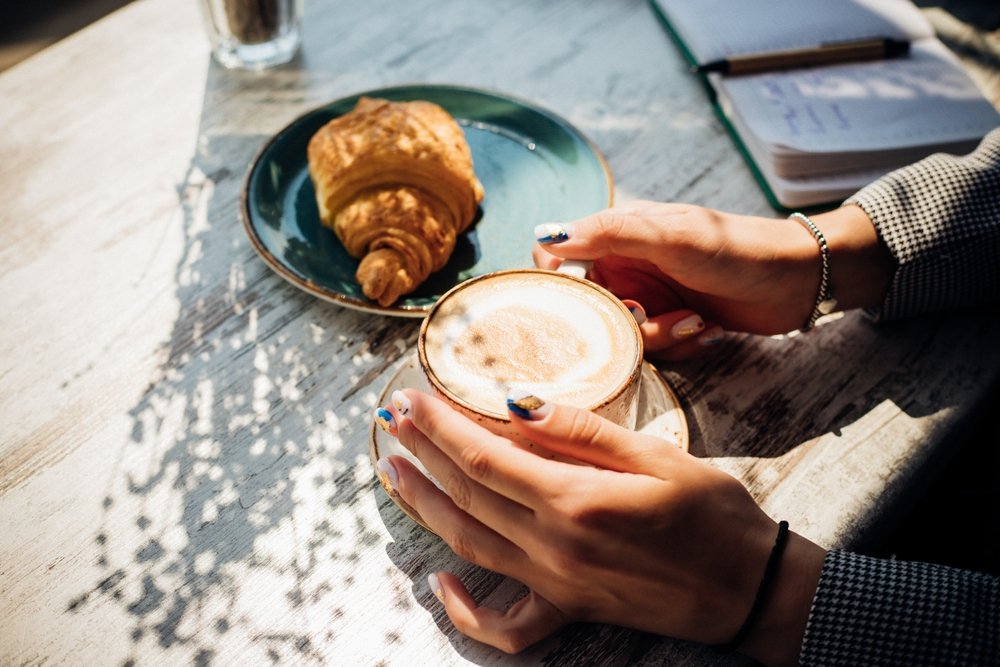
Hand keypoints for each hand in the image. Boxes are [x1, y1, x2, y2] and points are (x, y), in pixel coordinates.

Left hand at [376, 389, 825, 665]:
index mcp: (575, 499)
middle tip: (391, 421)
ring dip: (424, 506)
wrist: (748, 588)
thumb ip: (581, 431)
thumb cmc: (712, 514)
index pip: (484, 455)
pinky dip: (465, 610)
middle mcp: (553, 546)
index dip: (439, 425)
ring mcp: (556, 583)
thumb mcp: (655, 455)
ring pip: (469, 542)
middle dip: (422, 453)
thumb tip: (517, 403)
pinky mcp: (567, 607)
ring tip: (394, 474)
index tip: (410, 397)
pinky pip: (504, 622)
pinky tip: (439, 584)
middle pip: (467, 493)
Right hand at [534, 201, 892, 357]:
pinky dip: (677, 344)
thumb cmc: (735, 247)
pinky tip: (706, 329)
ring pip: (621, 334)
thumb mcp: (671, 236)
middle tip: (649, 315)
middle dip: (620, 321)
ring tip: (695, 319)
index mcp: (618, 235)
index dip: (558, 283)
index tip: (577, 303)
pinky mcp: (671, 323)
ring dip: (658, 336)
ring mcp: (649, 296)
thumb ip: (609, 233)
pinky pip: (652, 349)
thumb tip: (546, 235)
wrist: (797, 280)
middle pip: (588, 307)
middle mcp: (626, 266)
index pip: (559, 257)